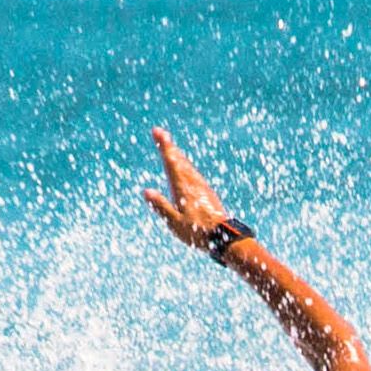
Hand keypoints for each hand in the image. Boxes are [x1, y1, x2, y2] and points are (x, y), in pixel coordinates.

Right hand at [140, 128, 236, 250]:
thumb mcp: (174, 222)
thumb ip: (161, 206)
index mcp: (183, 188)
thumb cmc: (197, 233)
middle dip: (169, 146)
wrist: (224, 238)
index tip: (158, 132)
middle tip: (160, 133)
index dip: (165, 146)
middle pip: (180, 160)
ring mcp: (202, 187)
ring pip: (188, 166)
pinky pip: (194, 174)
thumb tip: (146, 191)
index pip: (171, 162)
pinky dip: (186, 166)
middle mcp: (193, 184)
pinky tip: (186, 169)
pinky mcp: (207, 193)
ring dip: (178, 155)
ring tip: (170, 148)